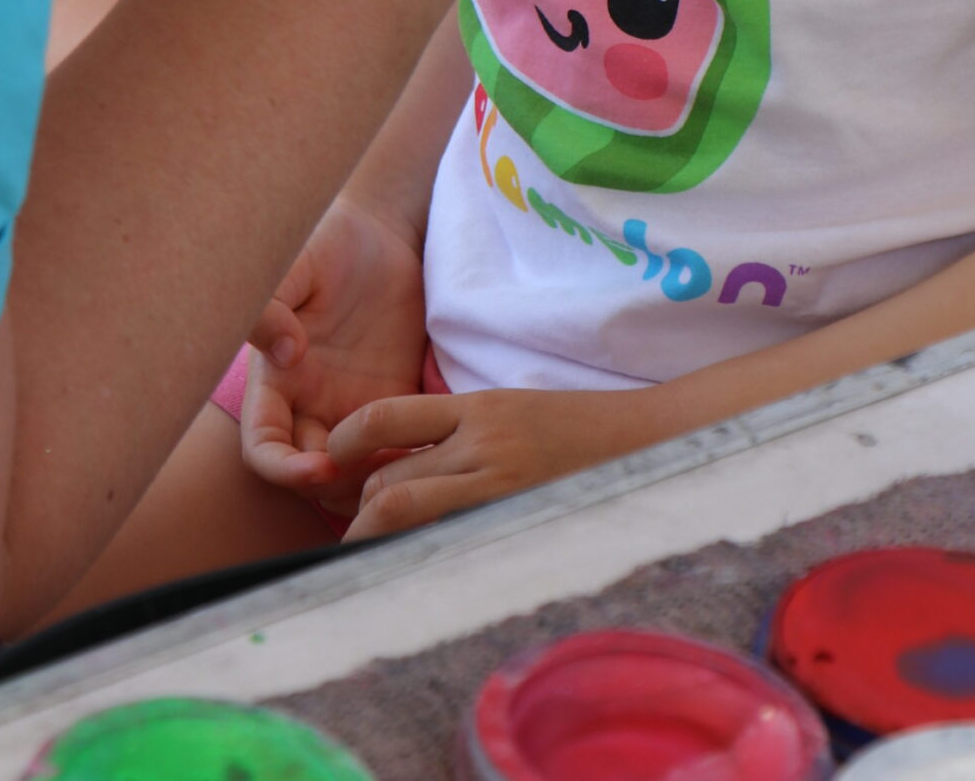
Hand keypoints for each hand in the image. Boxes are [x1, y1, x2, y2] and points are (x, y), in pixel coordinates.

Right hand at [240, 197, 428, 516]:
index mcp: (277, 380)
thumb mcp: (293, 265)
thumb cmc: (325, 242)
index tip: (320, 469)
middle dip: (337, 488)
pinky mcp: (395, 399)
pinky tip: (432, 456)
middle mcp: (310, 403)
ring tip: (407, 473)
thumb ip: (272, 306)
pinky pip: (397, 446)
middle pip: (310, 474)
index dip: (283, 469)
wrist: (380, 231)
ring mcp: (352, 405)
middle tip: (377, 480)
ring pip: (354, 471)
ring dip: (374, 484)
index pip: (264, 447)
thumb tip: (285, 353)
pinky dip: (409, 462)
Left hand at [326, 385, 652, 539]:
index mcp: (477, 407)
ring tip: (367, 551)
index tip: (333, 458)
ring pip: (405, 514)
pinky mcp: (513, 524)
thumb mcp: (508, 409)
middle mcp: (481, 445)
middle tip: (351, 523)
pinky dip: (416, 556)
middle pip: (387, 479)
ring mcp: (498, 490)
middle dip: (357, 506)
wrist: (642, 444)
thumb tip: (394, 458)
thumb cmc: (572, 427)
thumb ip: (455, 428)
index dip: (345, 441)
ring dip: (374, 536)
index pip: (384, 417)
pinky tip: (411, 567)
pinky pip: (445, 545)